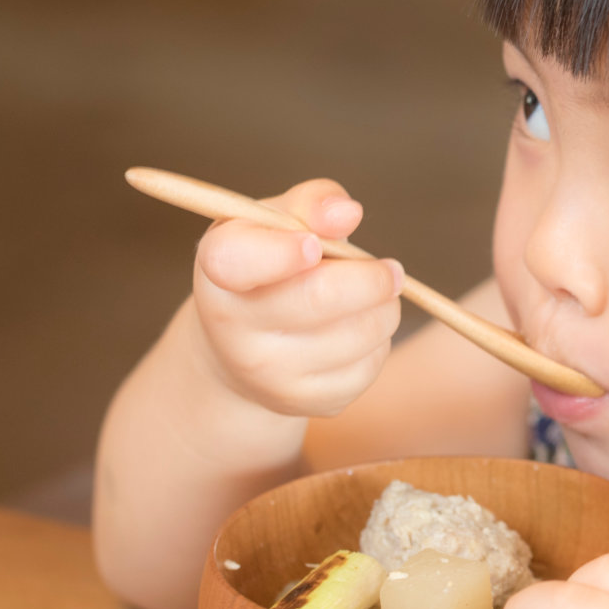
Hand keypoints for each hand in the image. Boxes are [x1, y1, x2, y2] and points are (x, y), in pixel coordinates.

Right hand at [190, 179, 402, 417]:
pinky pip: (370, 366)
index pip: (239, 260)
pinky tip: (359, 329)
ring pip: (359, 333)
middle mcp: (232, 329)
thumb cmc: (267, 267)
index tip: (315, 246)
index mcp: (218, 269)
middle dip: (372, 277)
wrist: (239, 350)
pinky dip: (379, 341)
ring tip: (374, 296)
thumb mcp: (273, 224)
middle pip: (320, 298)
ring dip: (384, 307)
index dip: (283, 251)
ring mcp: (267, 374)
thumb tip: (348, 213)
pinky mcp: (306, 403)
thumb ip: (310, 205)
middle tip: (390, 269)